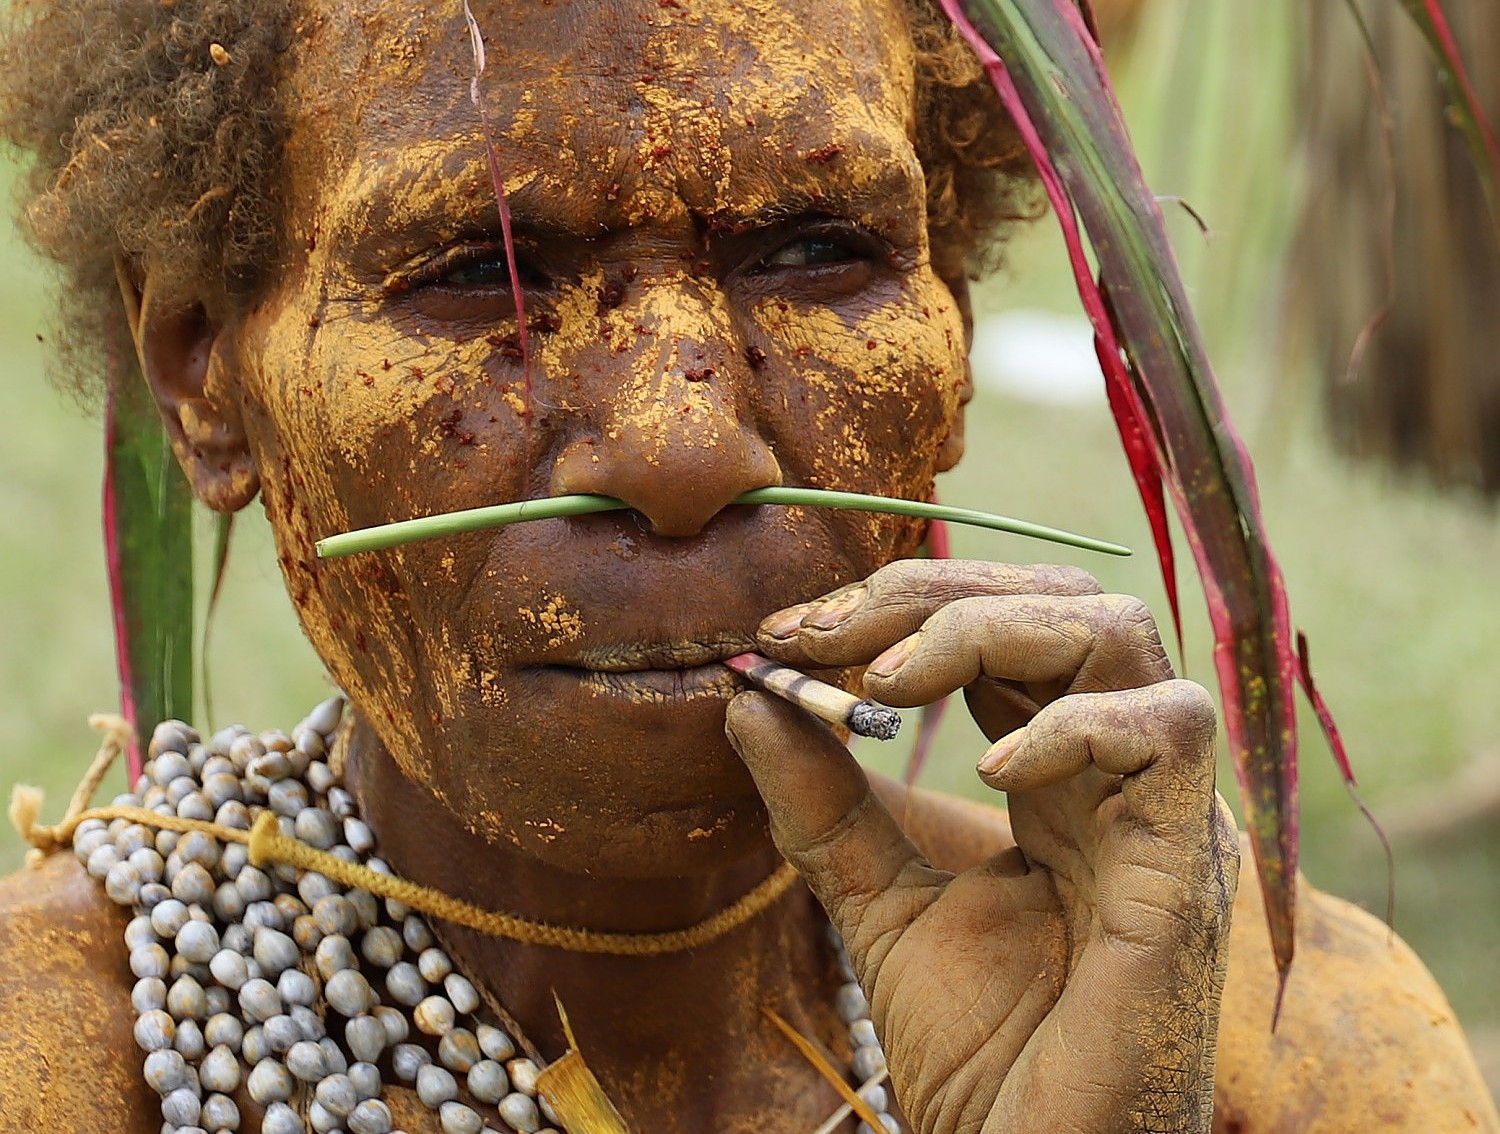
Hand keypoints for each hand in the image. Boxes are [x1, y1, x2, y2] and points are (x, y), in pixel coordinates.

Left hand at [725, 559, 1238, 1133]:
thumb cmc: (981, 1056)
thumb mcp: (877, 903)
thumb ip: (823, 804)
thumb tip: (749, 699)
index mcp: (1058, 776)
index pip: (999, 630)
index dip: (898, 610)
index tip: (787, 635)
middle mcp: (1119, 776)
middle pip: (1059, 602)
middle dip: (929, 596)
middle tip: (818, 633)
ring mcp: (1162, 812)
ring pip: (1118, 632)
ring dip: (983, 629)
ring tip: (881, 684)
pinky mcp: (1187, 866)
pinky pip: (1168, 731)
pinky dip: (1069, 724)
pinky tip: (985, 770)